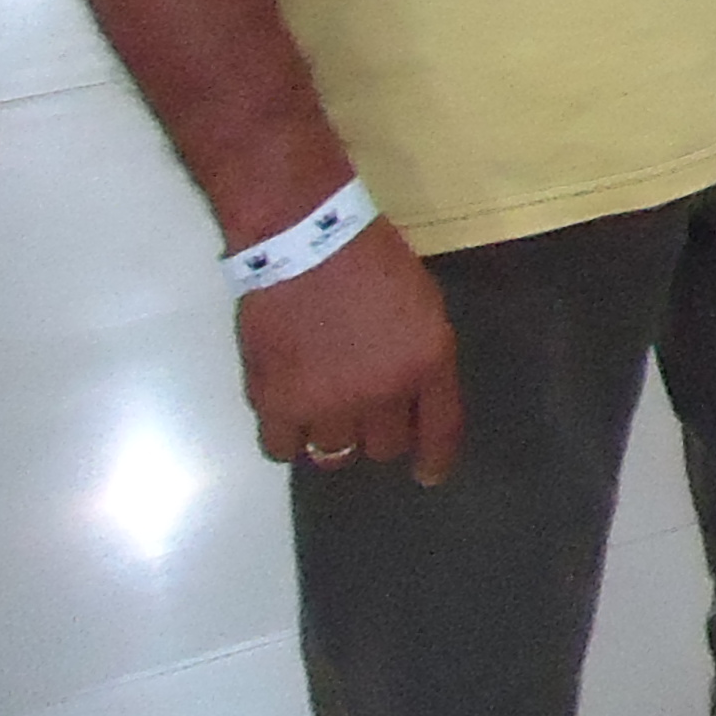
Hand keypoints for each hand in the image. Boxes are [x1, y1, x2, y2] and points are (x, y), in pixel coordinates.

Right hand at [238, 220, 460, 484]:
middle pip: (384, 446)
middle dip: (378, 433)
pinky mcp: (275, 402)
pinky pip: (282, 449)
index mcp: (427, 362)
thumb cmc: (370, 258)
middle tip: (362, 409)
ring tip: (323, 408)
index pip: (440, 429)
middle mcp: (381, 392)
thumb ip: (420, 354)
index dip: (435, 459)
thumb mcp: (422, 303)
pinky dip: (287, 438)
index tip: (427, 476)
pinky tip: (289, 416)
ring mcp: (326, 401)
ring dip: (332, 435)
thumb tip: (409, 395)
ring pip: (334, 452)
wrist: (304, 238)